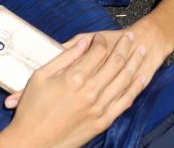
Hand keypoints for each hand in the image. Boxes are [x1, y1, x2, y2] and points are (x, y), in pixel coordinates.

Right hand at [1, 32, 148, 147]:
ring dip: (135, 62)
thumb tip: (84, 42)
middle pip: (115, 62)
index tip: (101, 37)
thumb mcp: (40, 76)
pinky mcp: (103, 122)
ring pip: (124, 79)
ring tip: (142, 50)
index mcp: (74, 78)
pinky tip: (142, 77)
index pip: (97, 51)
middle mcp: (90, 91)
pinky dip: (136, 88)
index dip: (102, 41)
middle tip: (131, 36)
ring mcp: (99, 108)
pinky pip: (124, 102)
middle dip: (124, 46)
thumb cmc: (32, 108)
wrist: (32, 142)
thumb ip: (64, 57)